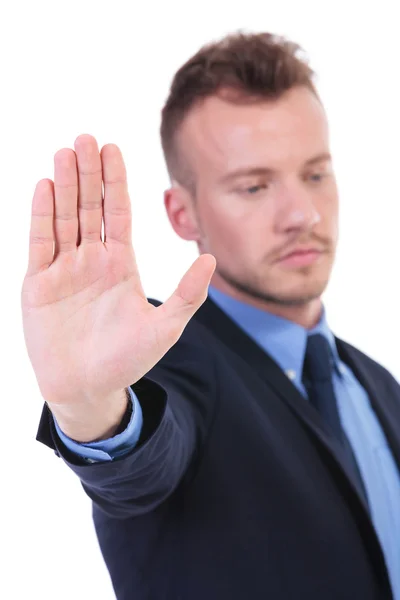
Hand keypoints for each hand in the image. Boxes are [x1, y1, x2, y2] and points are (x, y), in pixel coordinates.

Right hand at [21, 134, 215, 408]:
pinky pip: (40, 242)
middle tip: (86, 138)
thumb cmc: (127, 360)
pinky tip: (44, 187)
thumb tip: (211, 259)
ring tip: (65, 152)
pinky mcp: (38, 283)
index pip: (118, 213)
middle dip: (88, 173)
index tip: (113, 148)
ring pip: (64, 217)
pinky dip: (41, 215)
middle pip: (90, 207)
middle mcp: (92, 260)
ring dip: (65, 185)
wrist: (87, 389)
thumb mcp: (165, 328)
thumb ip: (187, 294)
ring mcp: (64, 269)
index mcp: (121, 265)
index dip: (116, 181)